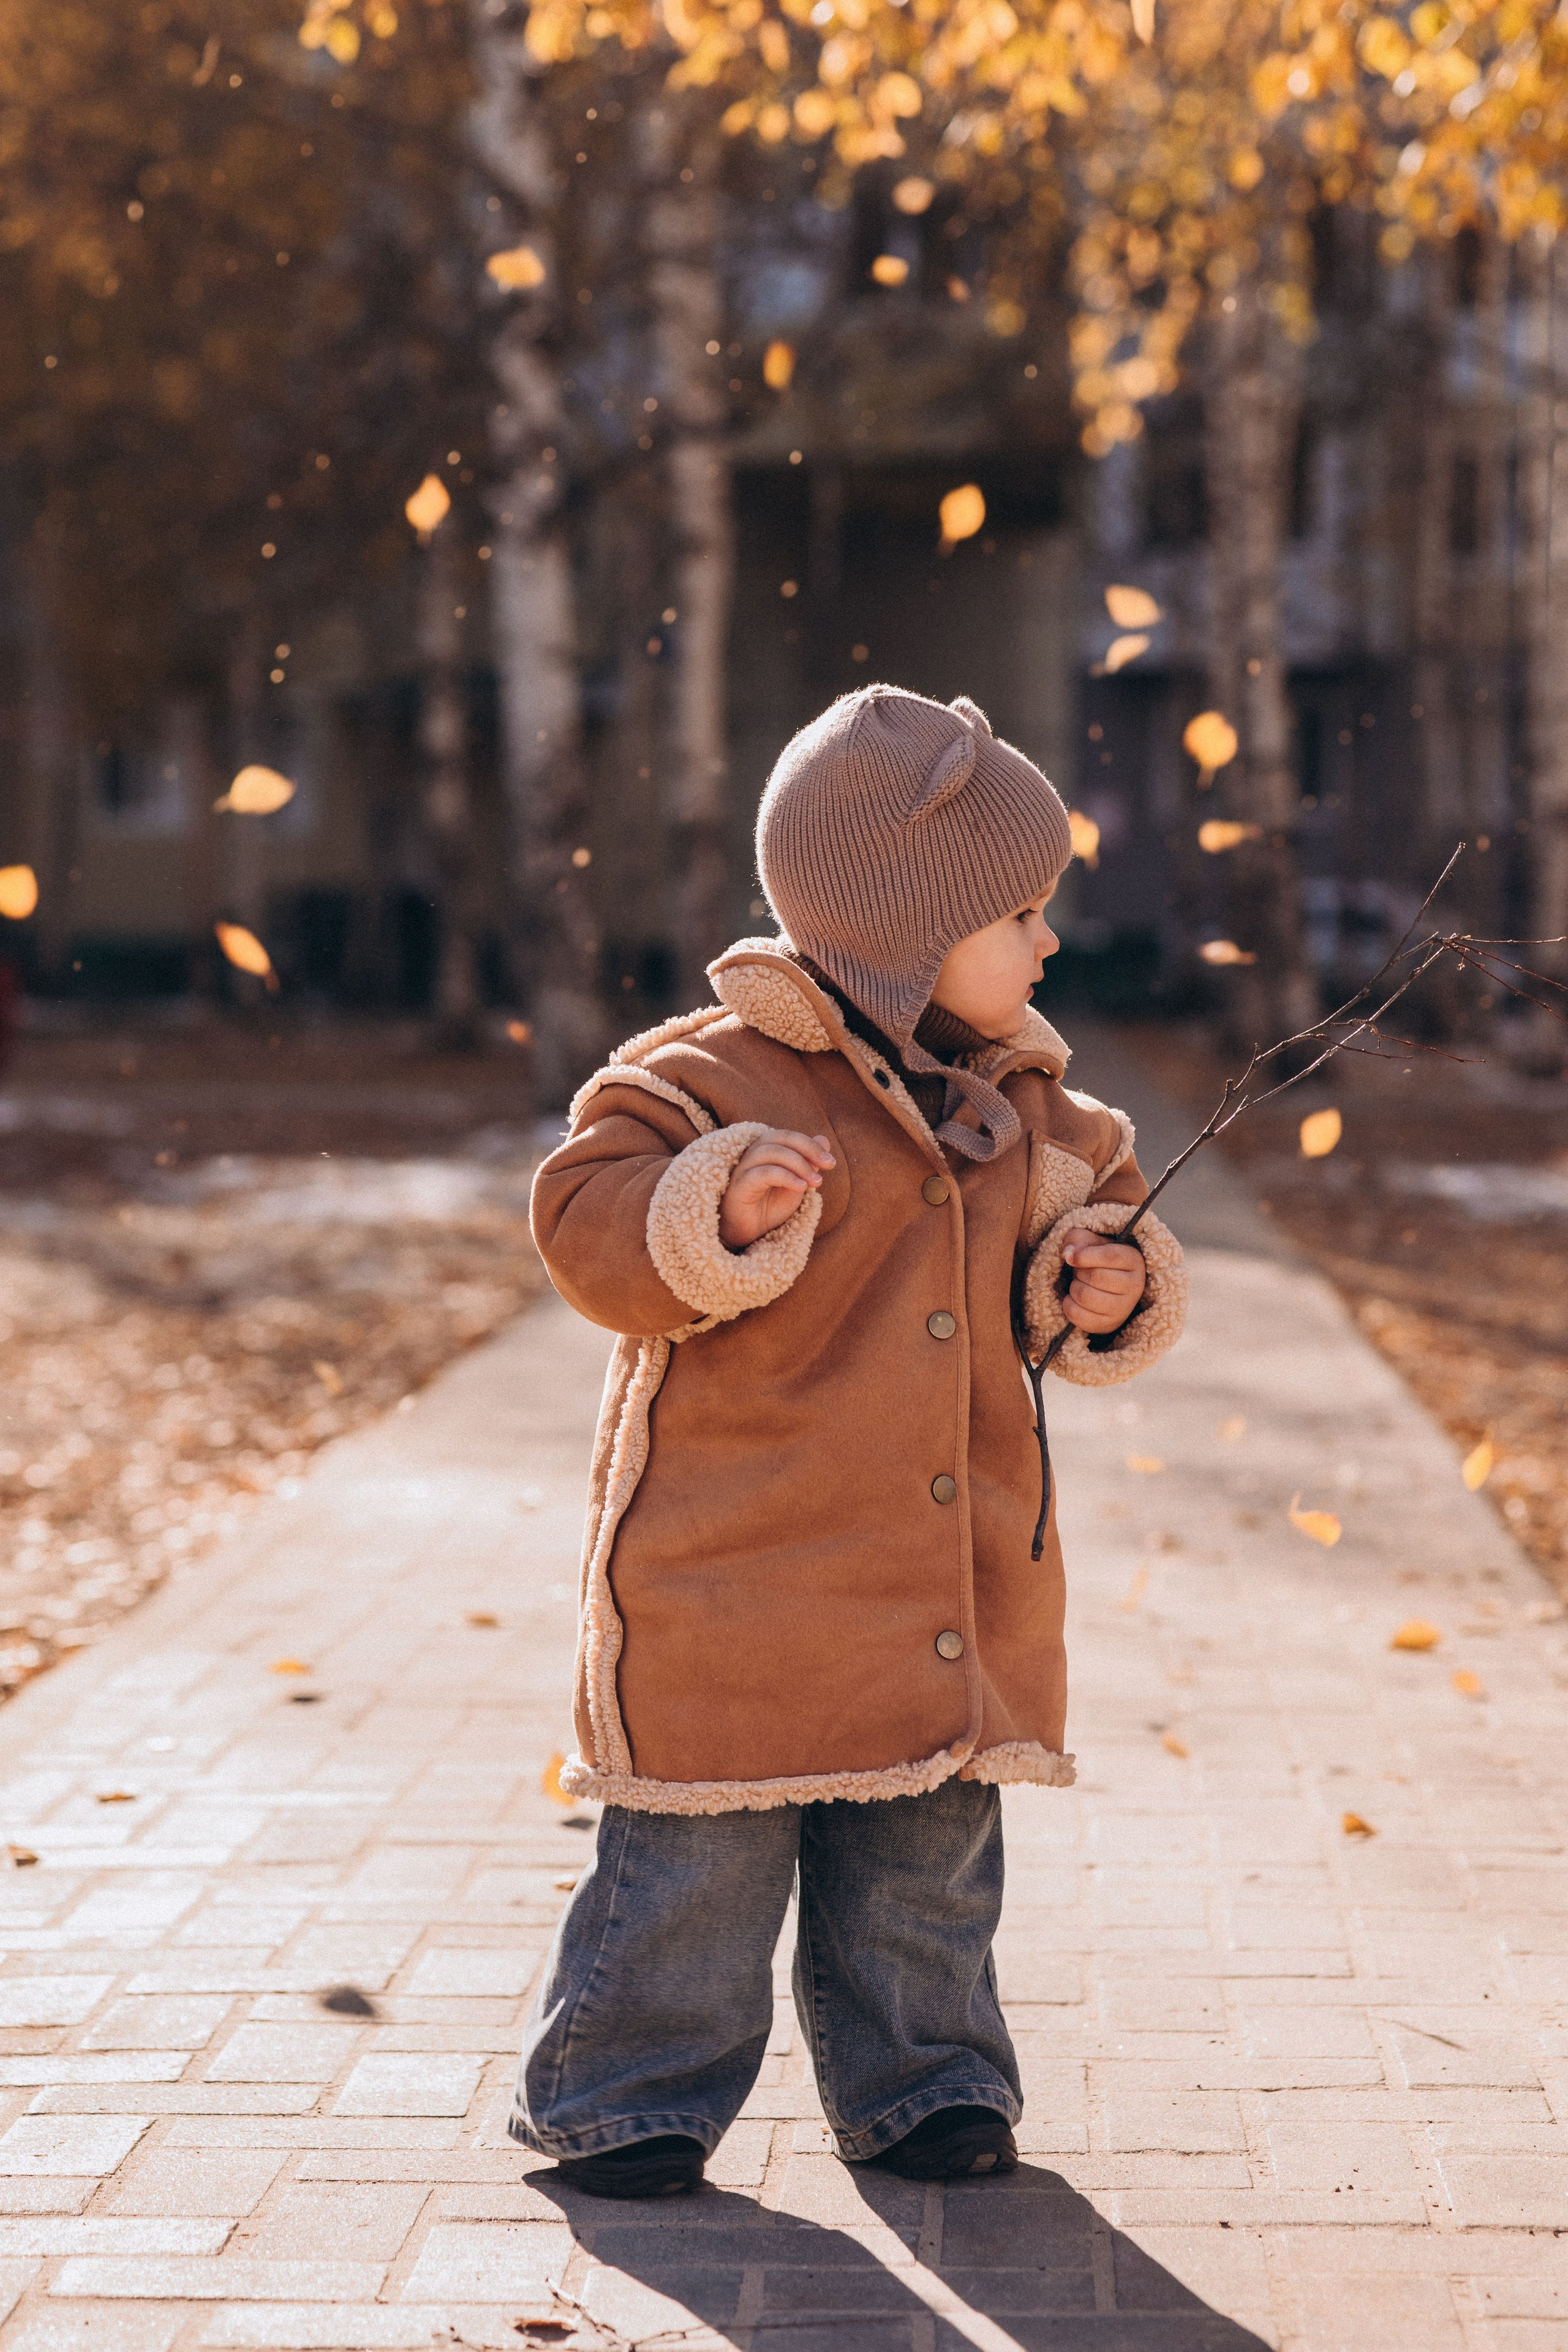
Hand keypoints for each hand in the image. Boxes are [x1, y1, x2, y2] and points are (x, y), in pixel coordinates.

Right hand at [719, 1130, 834, 1249]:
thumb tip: (824, 1138)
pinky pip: (764, 1173)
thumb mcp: (796, 1184)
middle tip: (829, 1166)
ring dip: (800, 1165)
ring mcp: (744, 1167)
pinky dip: (786, 1176)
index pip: (789, 1136)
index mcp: (765, 1149)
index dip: (812, 1145)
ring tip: (816, 1183)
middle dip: (809, 1149)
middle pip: (781, 1138)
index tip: (830, 1162)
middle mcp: (752, 1153)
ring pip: (773, 1153)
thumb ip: (808, 1162)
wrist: (750, 1233)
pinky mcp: (740, 1185)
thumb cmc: (770, 1206)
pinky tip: (801, 1187)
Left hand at [1060, 1229, 1145, 1332]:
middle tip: (1080, 1272)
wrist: (1104, 1286)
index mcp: (1134, 1260)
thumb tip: (1068, 1254)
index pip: (1110, 1257)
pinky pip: (1079, 1315)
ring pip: (1086, 1296)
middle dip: (1079, 1272)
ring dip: (1074, 1288)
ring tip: (1079, 1284)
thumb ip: (1078, 1239)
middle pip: (1096, 1277)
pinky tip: (1074, 1299)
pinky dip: (1069, 1305)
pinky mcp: (1110, 1324)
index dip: (1085, 1256)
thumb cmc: (1097, 1260)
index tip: (1069, 1257)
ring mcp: (1124, 1308)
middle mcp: (1135, 1285)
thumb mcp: (1089, 1241)